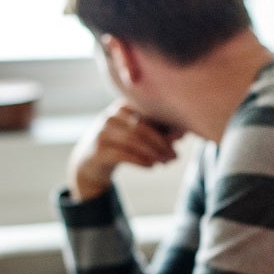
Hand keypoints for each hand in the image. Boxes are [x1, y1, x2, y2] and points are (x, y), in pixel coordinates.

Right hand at [68, 100, 184, 200]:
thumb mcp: (138, 136)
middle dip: (162, 143)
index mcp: (122, 107)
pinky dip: (142, 161)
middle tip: (175, 156)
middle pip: (142, 128)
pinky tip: (152, 166)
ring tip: (166, 162)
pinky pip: (124, 155)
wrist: (90, 164)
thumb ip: (158, 132)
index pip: (148, 112)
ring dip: (155, 154)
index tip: (182, 138)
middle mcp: (110, 117)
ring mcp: (102, 133)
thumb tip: (182, 133)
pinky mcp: (98, 151)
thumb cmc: (121, 146)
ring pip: (134, 141)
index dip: (167, 125)